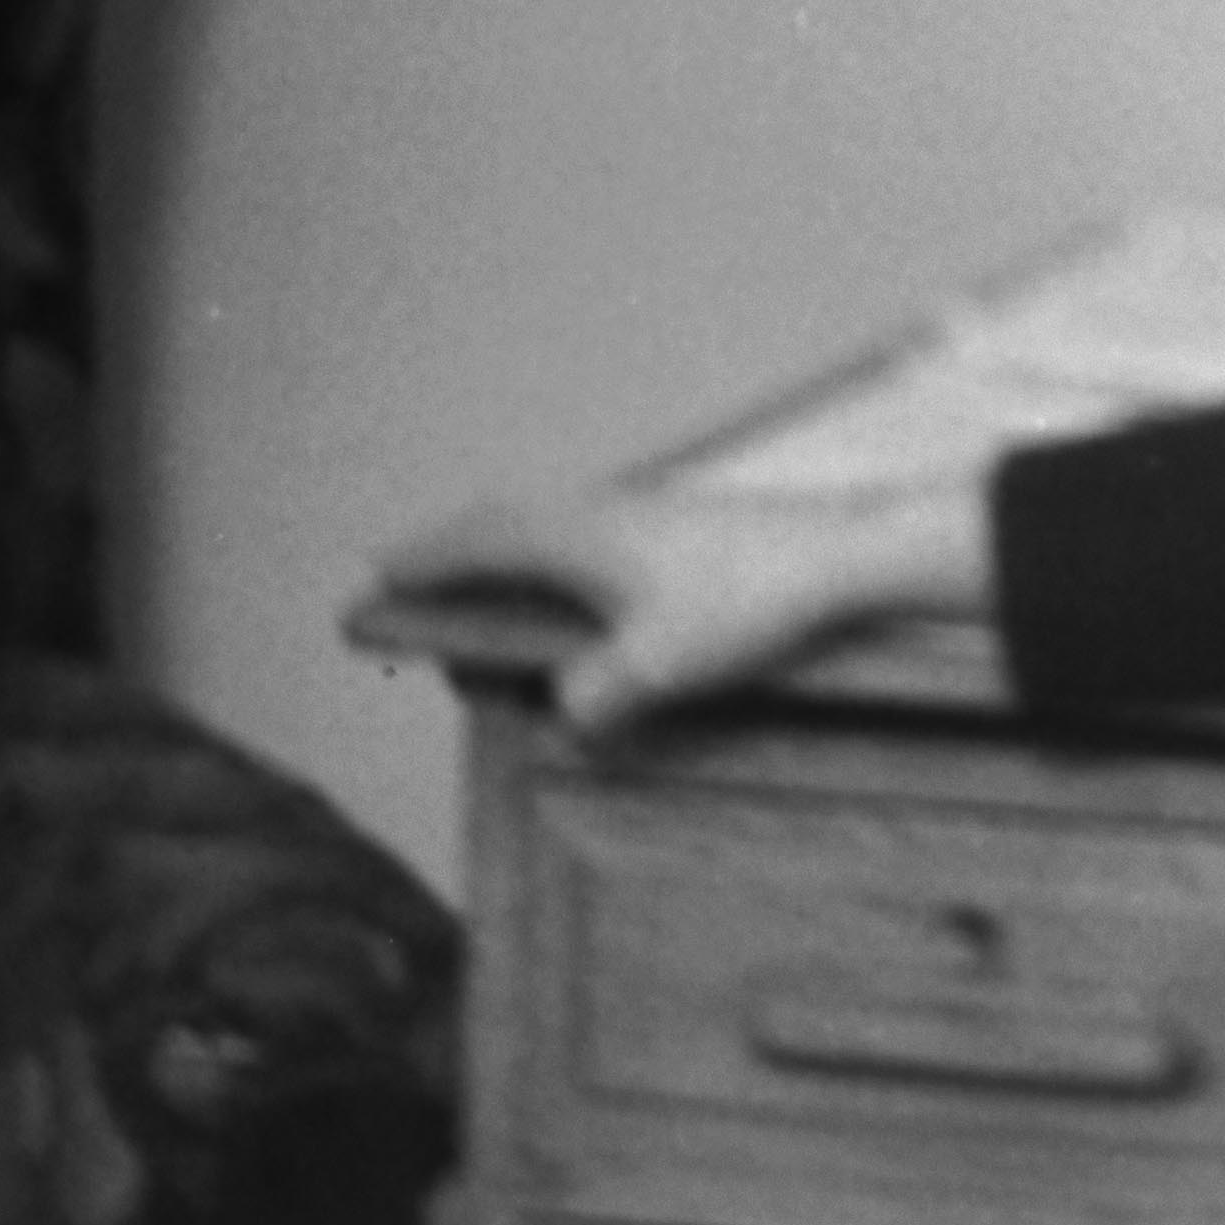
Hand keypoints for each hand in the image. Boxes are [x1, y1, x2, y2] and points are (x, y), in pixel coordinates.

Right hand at [369, 480, 984, 742]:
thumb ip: (599, 694)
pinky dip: (556, 553)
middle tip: (412, 570)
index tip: (379, 575)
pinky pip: (590, 533)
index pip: (482, 543)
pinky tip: (577, 582)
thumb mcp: (663, 665)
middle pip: (508, 521)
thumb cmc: (751, 601)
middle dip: (456, 547)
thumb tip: (567, 711)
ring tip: (482, 576)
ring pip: (552, 522)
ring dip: (507, 546)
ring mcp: (645, 516)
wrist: (845, 554)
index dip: (427, 562)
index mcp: (580, 537)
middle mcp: (602, 514)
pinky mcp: (683, 529)